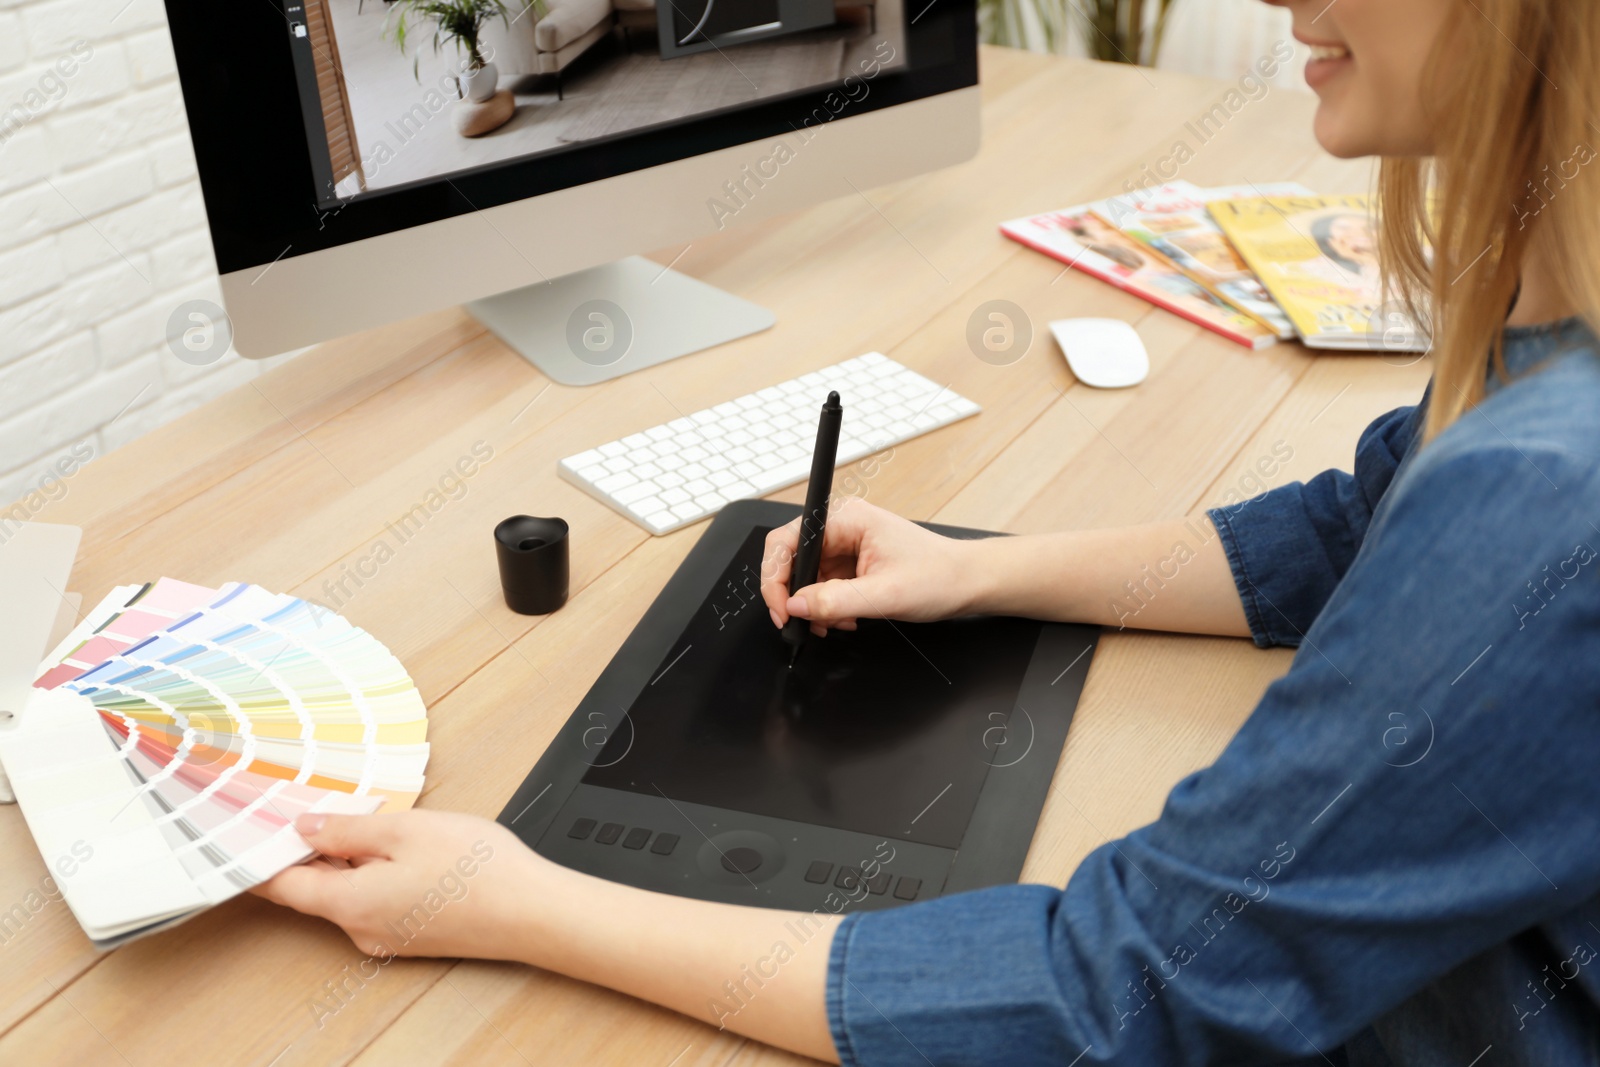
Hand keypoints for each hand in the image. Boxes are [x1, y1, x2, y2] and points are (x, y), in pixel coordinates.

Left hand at [252, 809, 542, 961]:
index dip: (261, 856)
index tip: (249, 828)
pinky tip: (396, 848)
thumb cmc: (478, 870)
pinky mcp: (411, 935)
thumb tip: (304, 828)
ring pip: (347, 893)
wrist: (533, 912)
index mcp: (350, 903)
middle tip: (313, 806)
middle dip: (310, 849)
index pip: (282, 885)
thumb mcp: (405, 831)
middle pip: (314, 889)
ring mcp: (387, 937)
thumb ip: (347, 830)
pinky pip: (374, 901)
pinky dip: (372, 873)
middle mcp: (361, 929)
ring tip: (368, 820)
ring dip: (348, 858)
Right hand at [760, 497, 976, 634]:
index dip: (776, 576)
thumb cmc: (939, 575)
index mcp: (847, 518)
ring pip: (806, 577)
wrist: (966, 582)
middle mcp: (842, 527)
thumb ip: (834, 601)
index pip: (788, 540)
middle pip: (793, 559)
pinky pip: (823, 586)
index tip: (782, 608)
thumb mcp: (884, 595)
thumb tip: (796, 605)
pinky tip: (844, 619)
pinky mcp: (851, 563)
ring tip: (832, 623)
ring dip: (813, 606)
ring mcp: (846, 545)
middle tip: (800, 623)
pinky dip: (826, 607)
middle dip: (795, 596)